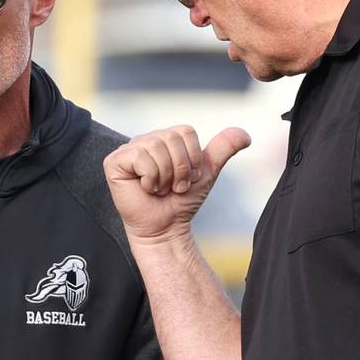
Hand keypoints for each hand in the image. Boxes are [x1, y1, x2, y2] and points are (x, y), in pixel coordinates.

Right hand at [103, 125, 250, 243]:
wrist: (166, 228)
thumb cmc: (182, 201)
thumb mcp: (206, 172)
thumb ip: (223, 149)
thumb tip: (245, 134)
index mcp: (164, 137)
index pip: (186, 131)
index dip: (193, 158)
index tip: (187, 178)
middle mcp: (145, 140)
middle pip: (171, 139)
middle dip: (180, 169)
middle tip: (174, 187)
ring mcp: (128, 150)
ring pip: (156, 148)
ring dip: (165, 177)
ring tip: (160, 189)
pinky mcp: (114, 162)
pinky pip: (140, 158)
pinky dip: (150, 178)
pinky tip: (146, 188)